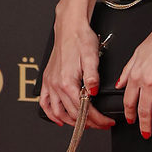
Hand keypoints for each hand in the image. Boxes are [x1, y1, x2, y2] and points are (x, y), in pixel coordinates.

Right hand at [39, 11, 114, 131]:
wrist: (69, 27)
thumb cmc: (81, 39)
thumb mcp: (92, 57)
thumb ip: (92, 77)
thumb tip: (92, 93)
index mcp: (67, 81)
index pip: (83, 109)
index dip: (97, 119)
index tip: (106, 122)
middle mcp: (56, 84)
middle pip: (72, 113)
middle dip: (88, 122)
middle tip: (101, 124)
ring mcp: (49, 83)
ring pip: (58, 112)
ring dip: (71, 122)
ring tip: (84, 124)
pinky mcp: (47, 80)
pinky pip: (44, 103)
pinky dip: (51, 114)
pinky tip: (59, 119)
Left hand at [117, 10, 151, 136]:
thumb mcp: (137, 52)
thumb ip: (127, 71)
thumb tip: (119, 83)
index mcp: (136, 74)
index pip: (129, 100)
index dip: (130, 114)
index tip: (132, 121)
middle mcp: (148, 82)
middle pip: (143, 110)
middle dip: (144, 125)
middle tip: (146, 134)